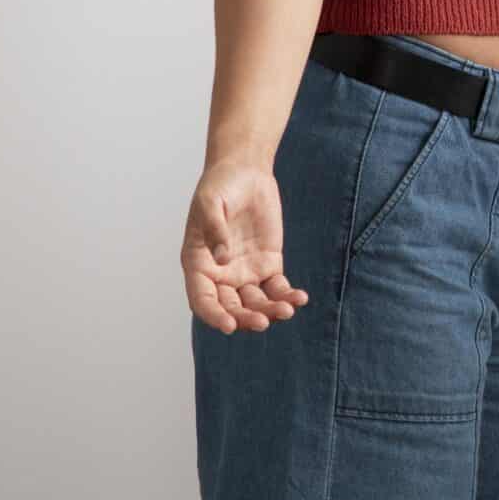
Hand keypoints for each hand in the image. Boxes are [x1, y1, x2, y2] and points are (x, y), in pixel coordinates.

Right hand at [181, 159, 309, 333]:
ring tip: (287, 309)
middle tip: (264, 322)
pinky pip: (277, 288)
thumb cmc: (220, 187)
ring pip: (256, 303)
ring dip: (270, 311)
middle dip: (246, 319)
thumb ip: (214, 229)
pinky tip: (300, 298)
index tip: (229, 325)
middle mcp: (220, 275)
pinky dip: (287, 295)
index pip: (202, 300)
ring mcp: (245, 272)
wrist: (246, 173)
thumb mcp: (210, 203)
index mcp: (198, 265)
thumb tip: (221, 258)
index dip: (214, 316)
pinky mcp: (268, 265)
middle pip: (231, 308)